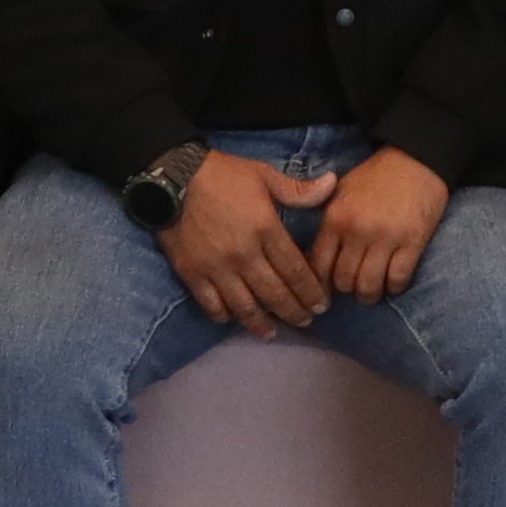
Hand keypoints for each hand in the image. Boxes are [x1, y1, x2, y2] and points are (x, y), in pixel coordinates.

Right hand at [161, 152, 328, 335]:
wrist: (173, 178)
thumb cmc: (223, 175)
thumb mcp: (264, 175)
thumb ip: (298, 189)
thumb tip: (333, 184)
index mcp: (265, 229)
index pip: (296, 271)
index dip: (311, 292)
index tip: (321, 305)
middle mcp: (244, 255)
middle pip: (274, 294)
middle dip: (294, 312)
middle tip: (305, 321)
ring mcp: (217, 268)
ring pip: (245, 306)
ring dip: (262, 323)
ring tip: (273, 331)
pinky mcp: (192, 274)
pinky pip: (212, 305)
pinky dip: (225, 316)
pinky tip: (234, 319)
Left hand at [305, 146, 452, 304]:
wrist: (416, 159)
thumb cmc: (376, 177)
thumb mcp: (340, 192)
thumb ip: (328, 223)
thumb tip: (315, 259)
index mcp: (335, 218)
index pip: (318, 266)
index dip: (320, 283)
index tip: (326, 288)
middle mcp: (357, 231)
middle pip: (343, 281)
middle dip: (347, 290)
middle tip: (352, 287)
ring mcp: (386, 238)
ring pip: (369, 286)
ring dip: (369, 294)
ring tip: (372, 290)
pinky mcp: (413, 243)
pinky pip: (398, 280)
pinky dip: (394, 288)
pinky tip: (392, 283)